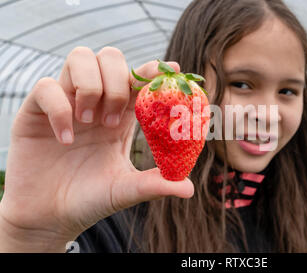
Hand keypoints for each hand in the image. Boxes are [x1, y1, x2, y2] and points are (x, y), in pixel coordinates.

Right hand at [0, 47, 193, 251]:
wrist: (50, 218)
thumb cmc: (90, 200)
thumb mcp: (126, 191)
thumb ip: (154, 185)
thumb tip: (189, 188)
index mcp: (121, 116)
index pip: (138, 79)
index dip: (153, 70)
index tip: (172, 70)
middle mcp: (96, 103)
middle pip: (111, 57)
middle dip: (118, 81)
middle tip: (114, 120)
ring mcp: (67, 102)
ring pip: (80, 58)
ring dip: (91, 86)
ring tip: (90, 122)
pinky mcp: (36, 111)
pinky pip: (47, 87)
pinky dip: (60, 108)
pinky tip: (66, 139)